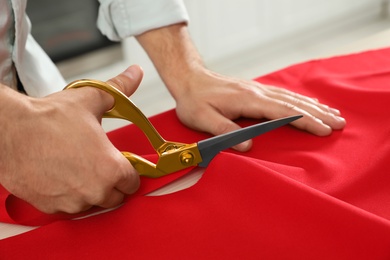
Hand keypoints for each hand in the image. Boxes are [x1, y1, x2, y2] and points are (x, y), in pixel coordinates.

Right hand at [0, 65, 142, 213]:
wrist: (8, 132)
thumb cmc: (49, 118)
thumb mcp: (91, 99)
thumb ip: (120, 88)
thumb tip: (136, 73)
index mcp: (111, 169)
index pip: (133, 183)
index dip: (128, 170)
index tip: (119, 162)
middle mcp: (95, 191)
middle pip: (116, 197)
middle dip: (111, 182)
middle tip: (98, 163)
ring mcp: (72, 202)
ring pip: (92, 202)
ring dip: (90, 189)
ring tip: (77, 166)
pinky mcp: (51, 208)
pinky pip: (69, 206)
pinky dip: (68, 195)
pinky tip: (60, 175)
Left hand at [135, 23, 345, 151]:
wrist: (189, 79)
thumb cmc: (194, 100)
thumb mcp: (202, 118)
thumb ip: (224, 131)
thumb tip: (247, 146)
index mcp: (248, 100)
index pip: (283, 112)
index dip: (305, 122)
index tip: (324, 130)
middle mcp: (257, 92)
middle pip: (293, 103)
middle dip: (318, 114)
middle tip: (340, 123)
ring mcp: (257, 89)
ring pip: (291, 97)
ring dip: (313, 105)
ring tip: (333, 112)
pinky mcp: (255, 90)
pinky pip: (283, 94)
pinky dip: (299, 99)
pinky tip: (307, 103)